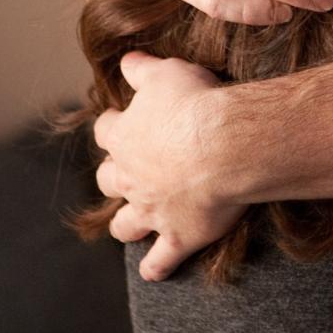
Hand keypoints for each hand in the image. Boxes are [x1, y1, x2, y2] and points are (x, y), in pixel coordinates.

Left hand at [94, 52, 246, 280]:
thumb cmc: (196, 103)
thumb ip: (142, 68)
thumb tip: (126, 62)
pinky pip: (161, 259)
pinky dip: (156, 266)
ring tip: (132, 222)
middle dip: (115, 175)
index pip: (107, 130)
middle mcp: (132, 177)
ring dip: (126, 223)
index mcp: (125, 136)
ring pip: (125, 224)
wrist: (225, 145)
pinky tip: (154, 270)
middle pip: (109, 179)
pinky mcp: (178, 235)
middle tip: (129, 170)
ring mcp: (153, 210)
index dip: (114, 125)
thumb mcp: (166, 72)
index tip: (121, 121)